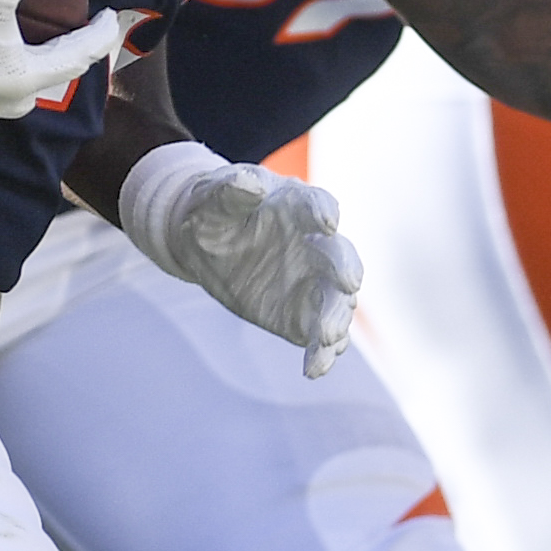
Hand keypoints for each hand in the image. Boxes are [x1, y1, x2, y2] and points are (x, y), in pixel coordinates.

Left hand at [119, 143, 360, 376]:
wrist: (203, 243)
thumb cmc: (211, 210)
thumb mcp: (210, 197)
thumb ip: (229, 191)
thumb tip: (248, 183)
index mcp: (296, 206)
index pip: (316, 206)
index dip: (322, 211)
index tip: (327, 221)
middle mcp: (315, 245)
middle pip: (340, 257)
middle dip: (344, 271)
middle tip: (346, 285)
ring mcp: (313, 282)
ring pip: (337, 302)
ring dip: (337, 320)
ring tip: (328, 339)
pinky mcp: (302, 315)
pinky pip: (319, 335)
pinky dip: (321, 352)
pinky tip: (315, 368)